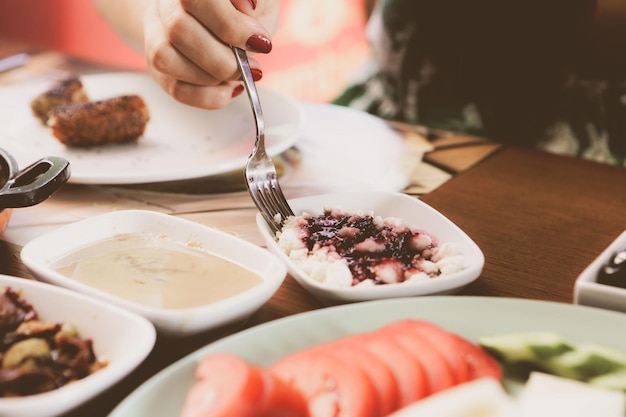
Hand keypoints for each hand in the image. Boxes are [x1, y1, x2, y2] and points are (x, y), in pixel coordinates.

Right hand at [143, 0, 278, 108]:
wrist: (219, 24)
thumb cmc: (242, 12)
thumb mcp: (260, 3)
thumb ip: (258, 2)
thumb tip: (249, 6)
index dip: (231, 26)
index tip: (261, 42)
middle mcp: (165, 4)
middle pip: (178, 30)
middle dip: (224, 60)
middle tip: (252, 67)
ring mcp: (155, 35)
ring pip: (166, 59)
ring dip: (211, 78)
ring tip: (238, 76)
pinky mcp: (157, 66)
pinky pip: (174, 88)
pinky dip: (208, 96)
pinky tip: (227, 89)